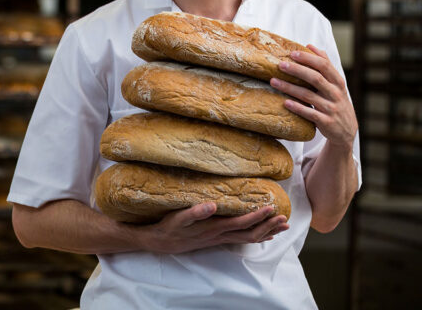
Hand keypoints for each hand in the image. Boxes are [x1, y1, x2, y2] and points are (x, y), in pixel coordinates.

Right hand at [134, 203, 288, 253]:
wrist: (160, 242)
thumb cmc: (169, 227)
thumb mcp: (179, 217)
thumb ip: (196, 211)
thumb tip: (214, 205)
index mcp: (214, 228)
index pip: (242, 223)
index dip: (258, 216)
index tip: (271, 208)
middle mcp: (219, 235)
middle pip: (250, 234)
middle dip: (268, 226)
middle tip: (285, 219)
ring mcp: (218, 239)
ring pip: (247, 238)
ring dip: (265, 233)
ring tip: (281, 227)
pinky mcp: (215, 240)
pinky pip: (240, 239)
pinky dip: (254, 237)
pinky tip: (262, 235)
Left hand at [270, 45, 357, 148]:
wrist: (346, 131)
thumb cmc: (337, 102)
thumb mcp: (336, 84)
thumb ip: (325, 65)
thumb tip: (310, 45)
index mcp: (338, 82)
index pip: (324, 66)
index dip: (309, 58)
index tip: (292, 53)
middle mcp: (336, 93)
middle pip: (315, 78)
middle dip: (297, 70)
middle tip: (280, 65)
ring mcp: (331, 108)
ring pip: (309, 95)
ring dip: (290, 88)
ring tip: (273, 81)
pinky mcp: (326, 122)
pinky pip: (310, 113)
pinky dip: (297, 107)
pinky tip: (285, 102)